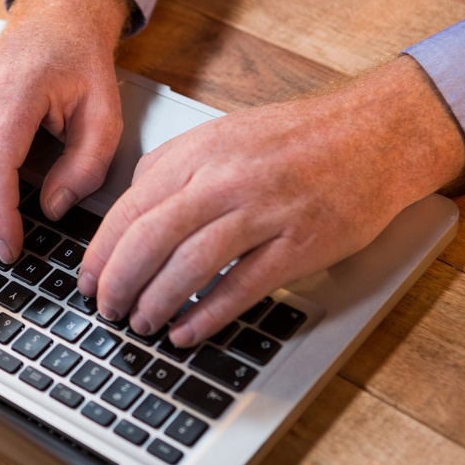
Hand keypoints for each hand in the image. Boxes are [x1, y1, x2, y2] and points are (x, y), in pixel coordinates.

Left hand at [78, 56, 464, 346]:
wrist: (376, 132)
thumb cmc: (298, 139)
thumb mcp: (223, 134)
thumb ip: (173, 167)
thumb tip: (131, 206)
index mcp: (200, 151)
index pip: (130, 207)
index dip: (101, 251)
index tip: (89, 279)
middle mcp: (225, 179)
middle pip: (149, 239)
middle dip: (119, 282)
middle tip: (107, 309)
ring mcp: (264, 211)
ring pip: (189, 264)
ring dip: (156, 302)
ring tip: (142, 324)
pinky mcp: (299, 243)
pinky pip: (242, 286)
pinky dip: (207, 314)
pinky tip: (187, 331)